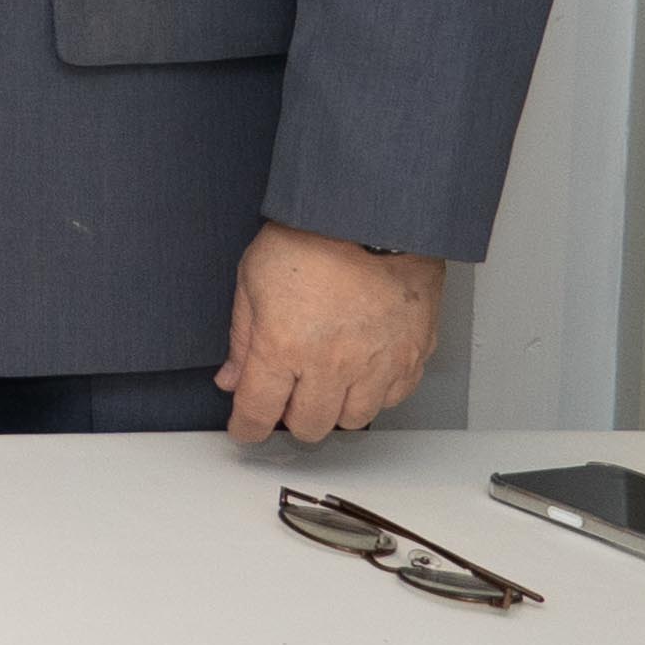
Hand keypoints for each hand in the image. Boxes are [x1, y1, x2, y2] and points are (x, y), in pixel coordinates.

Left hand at [220, 224, 441, 440]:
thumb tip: (232, 378)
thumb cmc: (312, 236)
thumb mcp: (252, 280)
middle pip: (309, 425)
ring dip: (334, 409)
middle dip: (290, 419)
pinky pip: (392, 398)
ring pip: (353, 419)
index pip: (258, 411)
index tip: (245, 430)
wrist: (374, 215)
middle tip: (286, 398)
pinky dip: (374, 394)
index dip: (247, 428)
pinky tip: (361, 372)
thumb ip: (242, 337)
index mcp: (283, 347)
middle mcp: (332, 365)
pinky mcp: (412, 356)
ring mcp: (376, 364)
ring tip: (325, 383)